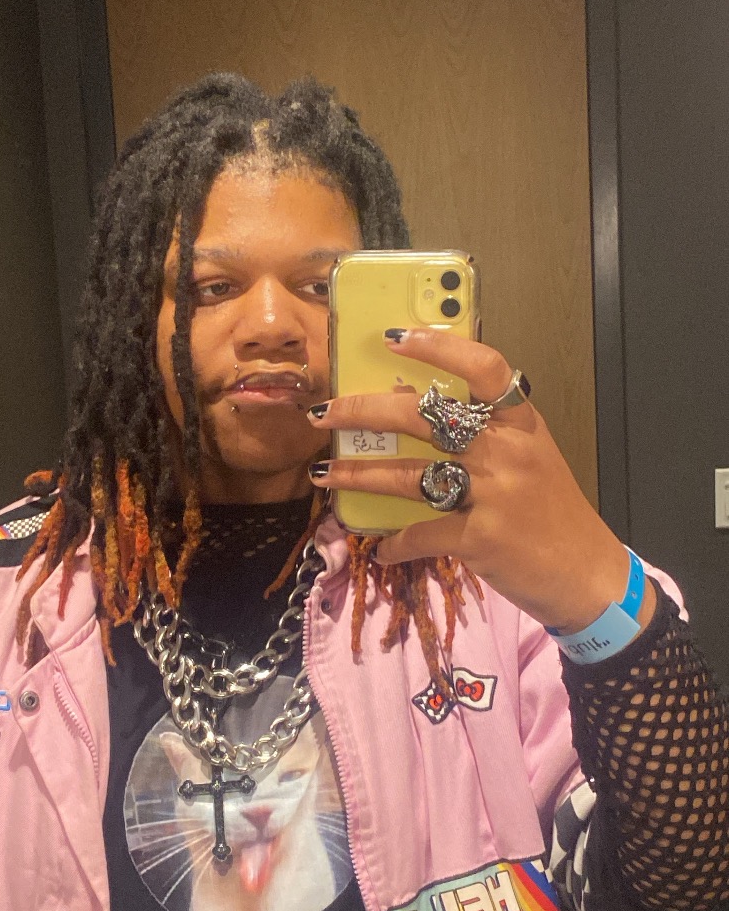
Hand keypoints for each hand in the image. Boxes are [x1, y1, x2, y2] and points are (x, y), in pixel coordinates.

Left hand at [307, 329, 654, 634]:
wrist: (587, 573)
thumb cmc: (551, 512)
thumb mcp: (530, 458)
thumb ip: (487, 434)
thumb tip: (412, 408)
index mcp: (522, 422)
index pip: (483, 368)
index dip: (439, 347)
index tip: (394, 338)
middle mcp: (507, 451)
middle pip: (424, 417)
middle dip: (364, 412)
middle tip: (324, 413)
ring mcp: (493, 494)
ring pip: (407, 476)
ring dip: (358, 475)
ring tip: (323, 475)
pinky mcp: (481, 539)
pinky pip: (420, 535)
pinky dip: (394, 544)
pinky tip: (380, 548)